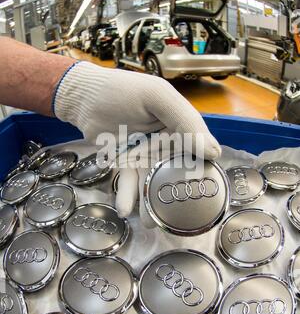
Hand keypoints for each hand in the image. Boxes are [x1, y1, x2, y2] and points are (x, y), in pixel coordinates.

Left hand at [54, 61, 221, 225]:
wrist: (82, 97)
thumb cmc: (121, 91)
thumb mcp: (157, 98)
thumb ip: (185, 121)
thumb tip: (214, 152)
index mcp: (180, 123)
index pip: (199, 149)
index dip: (203, 169)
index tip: (206, 191)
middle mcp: (166, 141)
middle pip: (176, 171)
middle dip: (177, 192)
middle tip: (178, 216)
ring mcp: (145, 154)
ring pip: (153, 181)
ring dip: (151, 202)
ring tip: (150, 222)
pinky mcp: (125, 163)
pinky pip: (130, 183)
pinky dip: (127, 196)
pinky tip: (125, 209)